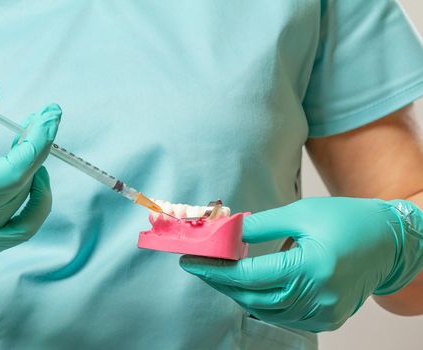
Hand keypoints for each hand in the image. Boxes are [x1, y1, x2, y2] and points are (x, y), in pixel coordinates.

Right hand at [0, 82, 60, 260]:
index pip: (15, 169)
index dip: (39, 141)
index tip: (50, 117)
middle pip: (24, 183)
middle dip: (40, 147)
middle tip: (44, 121)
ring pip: (26, 204)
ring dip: (36, 171)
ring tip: (32, 145)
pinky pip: (23, 230)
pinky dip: (37, 206)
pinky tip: (36, 182)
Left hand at [180, 197, 422, 331]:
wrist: (388, 242)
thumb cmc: (346, 220)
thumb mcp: (301, 213)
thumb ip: (261, 226)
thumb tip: (228, 232)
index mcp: (310, 267)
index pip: (249, 276)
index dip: (215, 270)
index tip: (190, 261)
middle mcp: (317, 296)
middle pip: (252, 297)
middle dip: (221, 282)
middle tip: (200, 266)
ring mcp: (324, 313)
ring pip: (265, 310)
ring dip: (239, 293)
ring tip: (221, 273)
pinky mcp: (328, 318)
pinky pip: (284, 316)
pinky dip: (262, 302)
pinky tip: (251, 286)